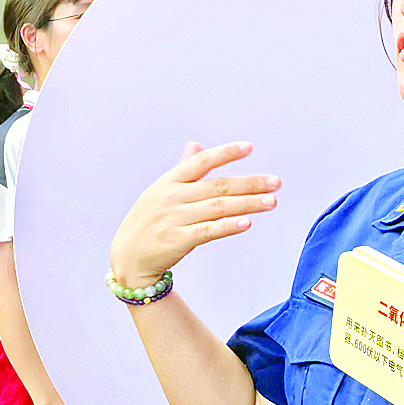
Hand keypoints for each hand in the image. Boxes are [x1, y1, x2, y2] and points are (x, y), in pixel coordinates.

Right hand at [109, 142, 280, 287]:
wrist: (128, 259)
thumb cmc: (147, 223)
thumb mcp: (159, 191)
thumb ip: (182, 169)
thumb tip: (195, 145)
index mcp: (168, 181)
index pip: (201, 162)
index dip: (226, 153)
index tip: (249, 148)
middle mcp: (172, 197)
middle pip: (218, 186)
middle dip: (250, 183)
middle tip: (275, 183)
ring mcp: (174, 219)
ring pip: (218, 207)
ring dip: (248, 204)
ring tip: (271, 202)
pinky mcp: (177, 240)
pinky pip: (208, 231)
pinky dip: (228, 226)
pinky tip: (247, 223)